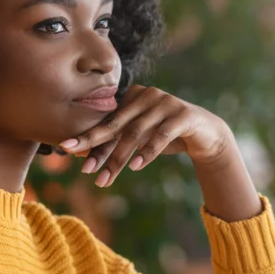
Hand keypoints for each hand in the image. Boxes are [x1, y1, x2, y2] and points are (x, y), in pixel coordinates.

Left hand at [58, 85, 231, 187]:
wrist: (206, 133)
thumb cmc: (167, 136)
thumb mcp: (141, 138)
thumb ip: (119, 141)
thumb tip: (84, 157)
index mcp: (133, 96)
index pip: (109, 121)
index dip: (90, 138)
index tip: (68, 151)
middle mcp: (147, 94)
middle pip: (117, 124)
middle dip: (96, 146)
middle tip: (80, 164)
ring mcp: (166, 102)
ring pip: (136, 132)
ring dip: (119, 158)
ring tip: (105, 179)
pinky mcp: (184, 114)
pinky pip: (162, 135)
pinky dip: (147, 152)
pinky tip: (136, 166)